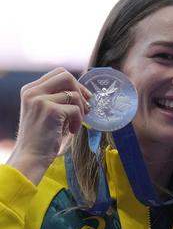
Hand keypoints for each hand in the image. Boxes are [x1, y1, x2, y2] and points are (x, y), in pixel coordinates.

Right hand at [7, 68, 90, 184]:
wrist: (31, 155)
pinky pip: (76, 110)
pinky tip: (72, 131)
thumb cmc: (42, 137)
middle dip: (81, 91)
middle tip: (85, 108)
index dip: (76, 83)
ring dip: (81, 111)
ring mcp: (40, 99)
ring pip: (74, 94)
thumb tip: (83, 91)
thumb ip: (57, 99)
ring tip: (75, 124)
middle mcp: (33, 91)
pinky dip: (78, 121)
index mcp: (31, 89)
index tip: (83, 98)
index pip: (58, 73)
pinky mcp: (50, 110)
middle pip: (66, 76)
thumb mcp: (46, 112)